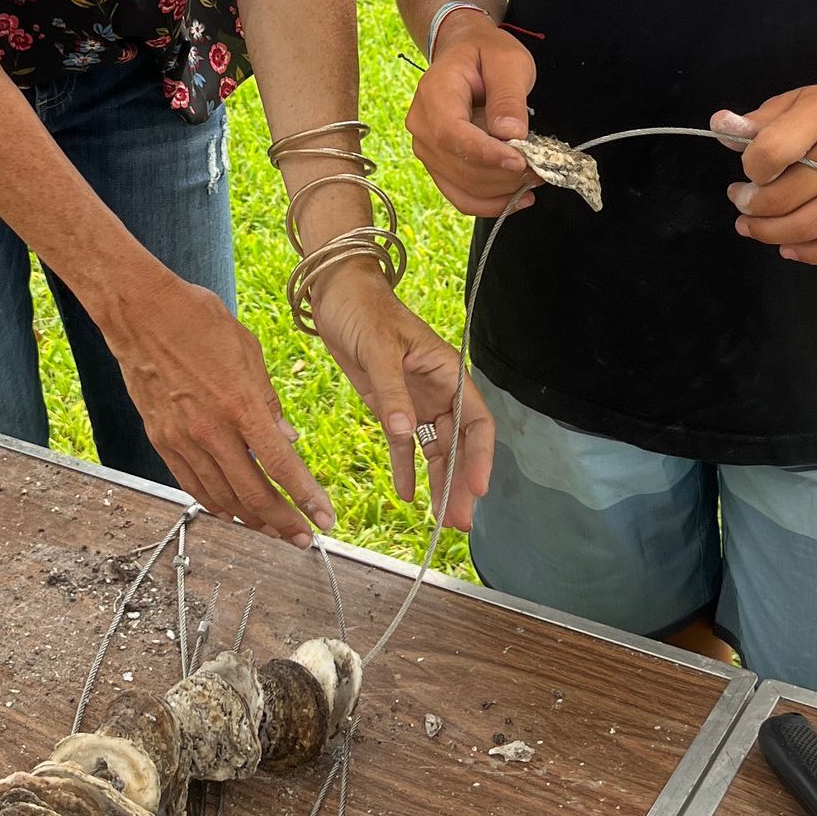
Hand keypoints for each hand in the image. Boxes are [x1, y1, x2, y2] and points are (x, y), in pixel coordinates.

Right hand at [101, 267, 334, 547]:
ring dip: (250, 519)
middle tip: (302, 537)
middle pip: (253, 493)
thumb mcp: (247, 351)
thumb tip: (288, 441)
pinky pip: (192, 484)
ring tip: (272, 529)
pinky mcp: (161, 440)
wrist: (141, 312)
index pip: (281, 465)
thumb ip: (268, 402)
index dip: (305, 497)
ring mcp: (182, 439)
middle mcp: (211, 429)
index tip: (324, 518)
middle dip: (283, 522)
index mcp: (240, 404)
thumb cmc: (197, 321)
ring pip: (221, 497)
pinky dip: (215, 504)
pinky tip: (231, 511)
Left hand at [307, 264, 494, 530]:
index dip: (481, 456)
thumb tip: (406, 433)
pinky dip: (406, 469)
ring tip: (442, 520)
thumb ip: (392, 392)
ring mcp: (417, 399)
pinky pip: (406, 444)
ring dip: (439, 482)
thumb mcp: (379, 349)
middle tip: (460, 521)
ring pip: (436, 449)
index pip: (477, 421)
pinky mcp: (392, 405)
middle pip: (460, 443)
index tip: (477, 488)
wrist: (335, 293)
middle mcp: (439, 388)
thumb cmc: (363, 309)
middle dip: (462, 481)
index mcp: (448, 371)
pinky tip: (406, 495)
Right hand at [406, 13, 536, 216]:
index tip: (521, 161)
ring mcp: (426, 148)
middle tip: (543, 168)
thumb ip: (508, 96)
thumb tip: (511, 133)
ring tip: (536, 178)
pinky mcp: (438, 165)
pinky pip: (461, 195)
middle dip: (504, 175)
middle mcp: (422, 125)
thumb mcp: (507, 61)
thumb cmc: (486, 53)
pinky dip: (491, 203)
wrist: (465, 54)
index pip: (451, 134)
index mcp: (434, 93)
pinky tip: (518, 198)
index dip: (485, 154)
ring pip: (462, 187)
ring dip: (502, 191)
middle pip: (459, 166)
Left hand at [713, 73, 816, 264]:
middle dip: (752, 207)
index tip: (749, 171)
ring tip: (752, 226)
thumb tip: (718, 127)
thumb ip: (758, 121)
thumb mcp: (798, 101)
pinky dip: (811, 254)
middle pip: (786, 197)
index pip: (771, 153)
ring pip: (810, 226)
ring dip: (770, 233)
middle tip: (741, 202)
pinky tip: (788, 248)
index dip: (750, 169)